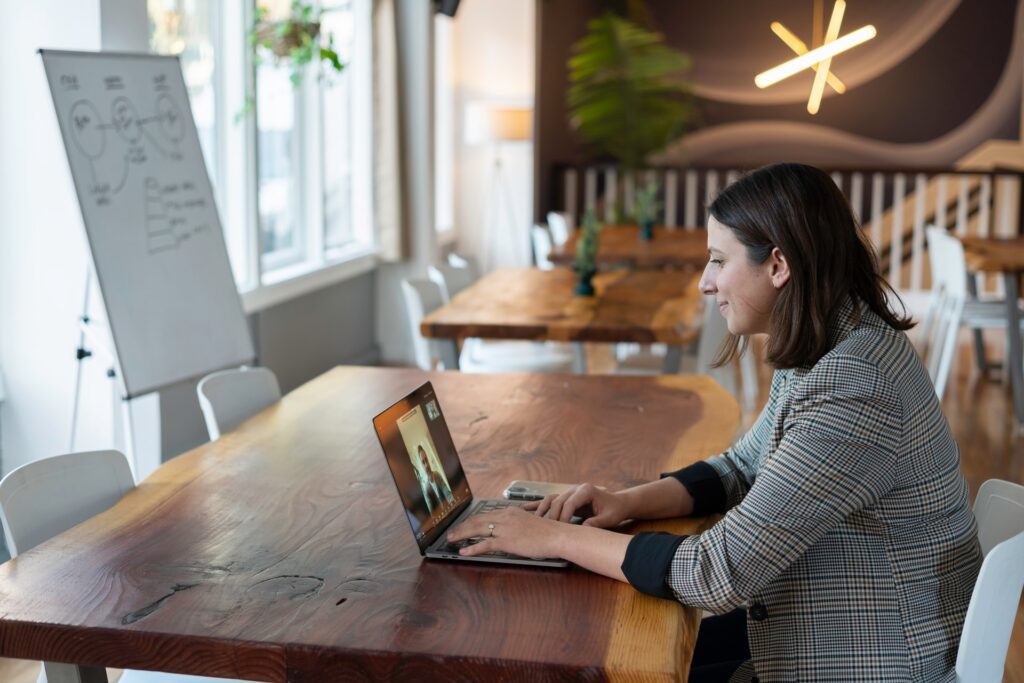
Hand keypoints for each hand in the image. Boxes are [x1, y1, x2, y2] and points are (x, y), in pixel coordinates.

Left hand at [446, 507, 566, 559]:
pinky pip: (485, 544)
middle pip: (477, 520)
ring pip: (477, 530)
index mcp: (510, 512)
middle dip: (462, 526)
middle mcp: (505, 517)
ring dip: (462, 534)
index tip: (463, 525)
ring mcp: (505, 529)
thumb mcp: (529, 523)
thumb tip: (508, 531)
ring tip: (451, 540)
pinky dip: (472, 548)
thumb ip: (516, 524)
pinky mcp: (507, 541)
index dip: (471, 520)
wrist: (557, 535)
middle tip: (451, 532)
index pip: (485, 515)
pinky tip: (464, 551)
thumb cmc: (547, 532)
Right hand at [528, 483, 629, 527]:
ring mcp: (569, 492)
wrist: (618, 503)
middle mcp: (575, 489)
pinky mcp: (566, 497)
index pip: (569, 503)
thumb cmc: (614, 511)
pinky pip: (550, 500)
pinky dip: (538, 504)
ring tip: (533, 521)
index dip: (563, 517)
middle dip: (552, 516)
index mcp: (586, 490)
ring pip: (550, 499)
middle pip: (557, 501)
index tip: (561, 530)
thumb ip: (597, 523)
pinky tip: (526, 508)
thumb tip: (584, 529)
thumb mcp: (609, 518)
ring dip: (541, 510)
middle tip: (548, 531)